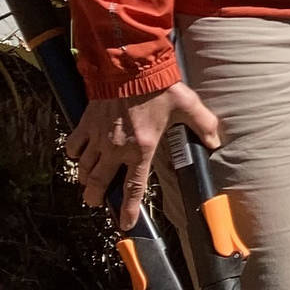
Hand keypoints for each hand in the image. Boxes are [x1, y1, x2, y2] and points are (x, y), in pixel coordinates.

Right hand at [65, 82, 220, 229]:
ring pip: (84, 169)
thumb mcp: (187, 105)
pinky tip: (79, 155)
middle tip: (97, 202)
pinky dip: (74, 154)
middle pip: (99, 184)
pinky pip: (73, 146)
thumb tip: (216, 141)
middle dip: (96, 197)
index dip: (130, 209)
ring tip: (88, 183)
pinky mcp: (87, 123)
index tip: (125, 224)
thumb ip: (203, 125)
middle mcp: (116, 148)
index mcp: (142, 148)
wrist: (130, 66)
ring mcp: (98, 137)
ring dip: (85, 179)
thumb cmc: (159, 86)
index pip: (134, 187)